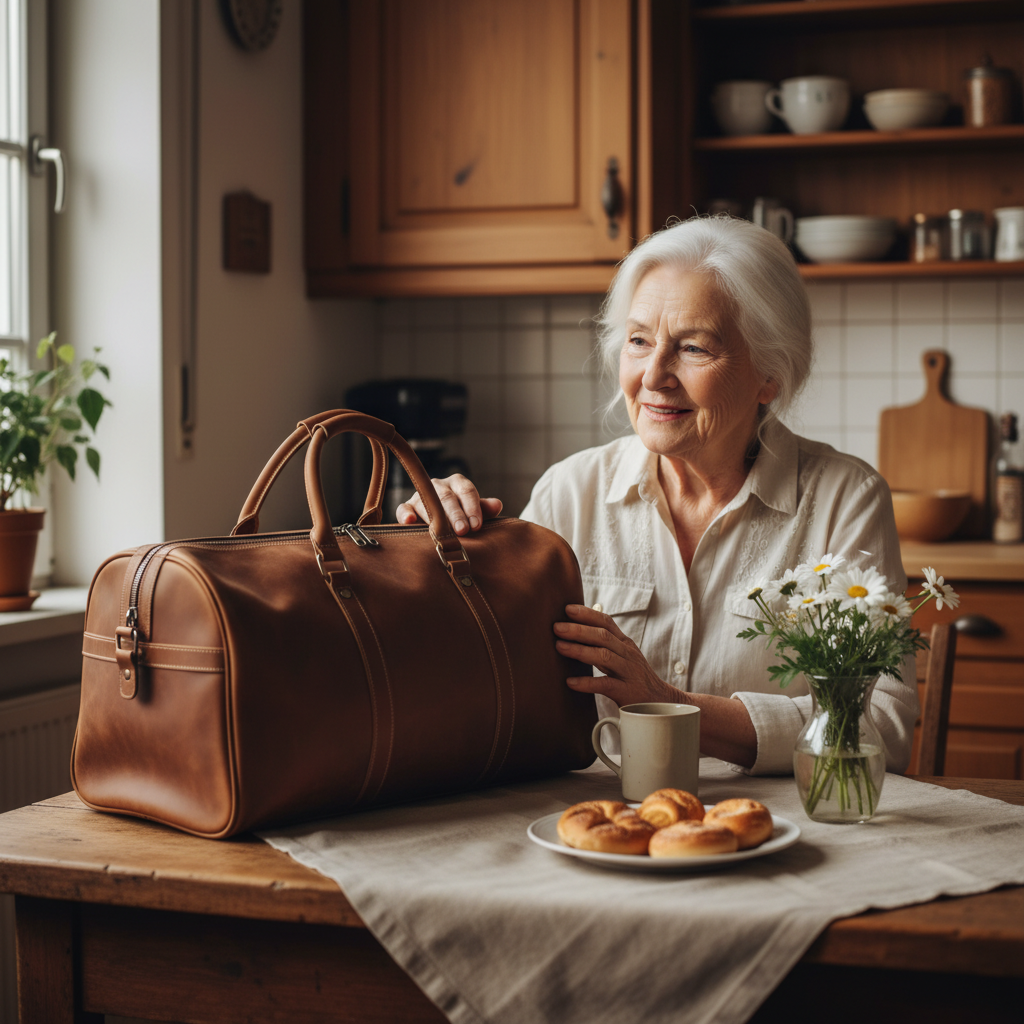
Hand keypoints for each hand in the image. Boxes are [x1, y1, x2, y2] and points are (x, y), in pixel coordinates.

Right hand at [396, 474, 502, 535]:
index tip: (476, 525)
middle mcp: (439, 485)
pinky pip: (404, 509)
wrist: (440, 520)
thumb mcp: (475, 512)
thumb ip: (485, 509)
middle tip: (462, 530)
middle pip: (447, 497)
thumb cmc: (462, 516)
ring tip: (439, 532)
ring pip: (426, 502)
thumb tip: (497, 505)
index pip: (467, 491)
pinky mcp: (407, 507)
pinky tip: (410, 522)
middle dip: (455, 514)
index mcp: (458, 483)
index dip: (472, 507)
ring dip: (433, 517)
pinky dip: (406, 515)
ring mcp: (422, 495)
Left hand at [553, 604, 685, 706]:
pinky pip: (605, 685)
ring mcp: (628, 672)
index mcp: (624, 643)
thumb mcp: (623, 655)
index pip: (606, 622)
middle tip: (557, 627)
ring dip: (580, 650)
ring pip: (604, 657)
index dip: (587, 614)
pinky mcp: (627, 692)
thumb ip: (605, 643)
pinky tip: (570, 682)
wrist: (660, 701)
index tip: (567, 608)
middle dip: (579, 630)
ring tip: (559, 647)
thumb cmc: (633, 677)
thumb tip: (575, 629)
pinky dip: (587, 683)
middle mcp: (627, 654)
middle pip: (603, 636)